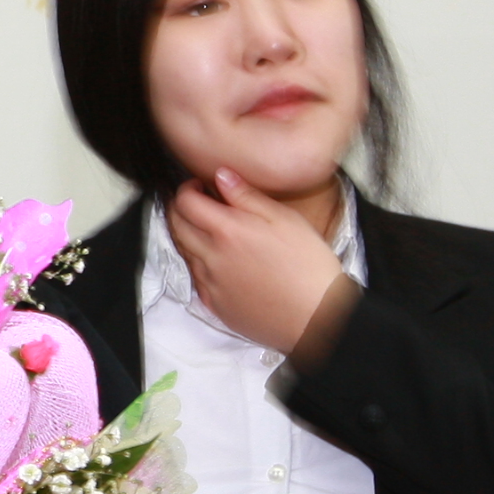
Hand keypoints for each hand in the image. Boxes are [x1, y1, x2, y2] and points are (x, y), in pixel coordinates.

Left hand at [167, 169, 355, 360]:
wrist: (317, 318)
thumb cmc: (308, 267)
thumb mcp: (285, 219)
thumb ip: (248, 196)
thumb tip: (222, 176)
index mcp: (227, 231)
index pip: (185, 202)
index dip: (188, 188)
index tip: (200, 186)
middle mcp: (211, 257)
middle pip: (176, 225)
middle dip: (181, 208)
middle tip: (198, 203)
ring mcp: (210, 283)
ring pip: (183, 251)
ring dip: (189, 235)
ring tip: (210, 230)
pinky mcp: (214, 304)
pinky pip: (195, 277)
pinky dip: (199, 263)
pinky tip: (219, 260)